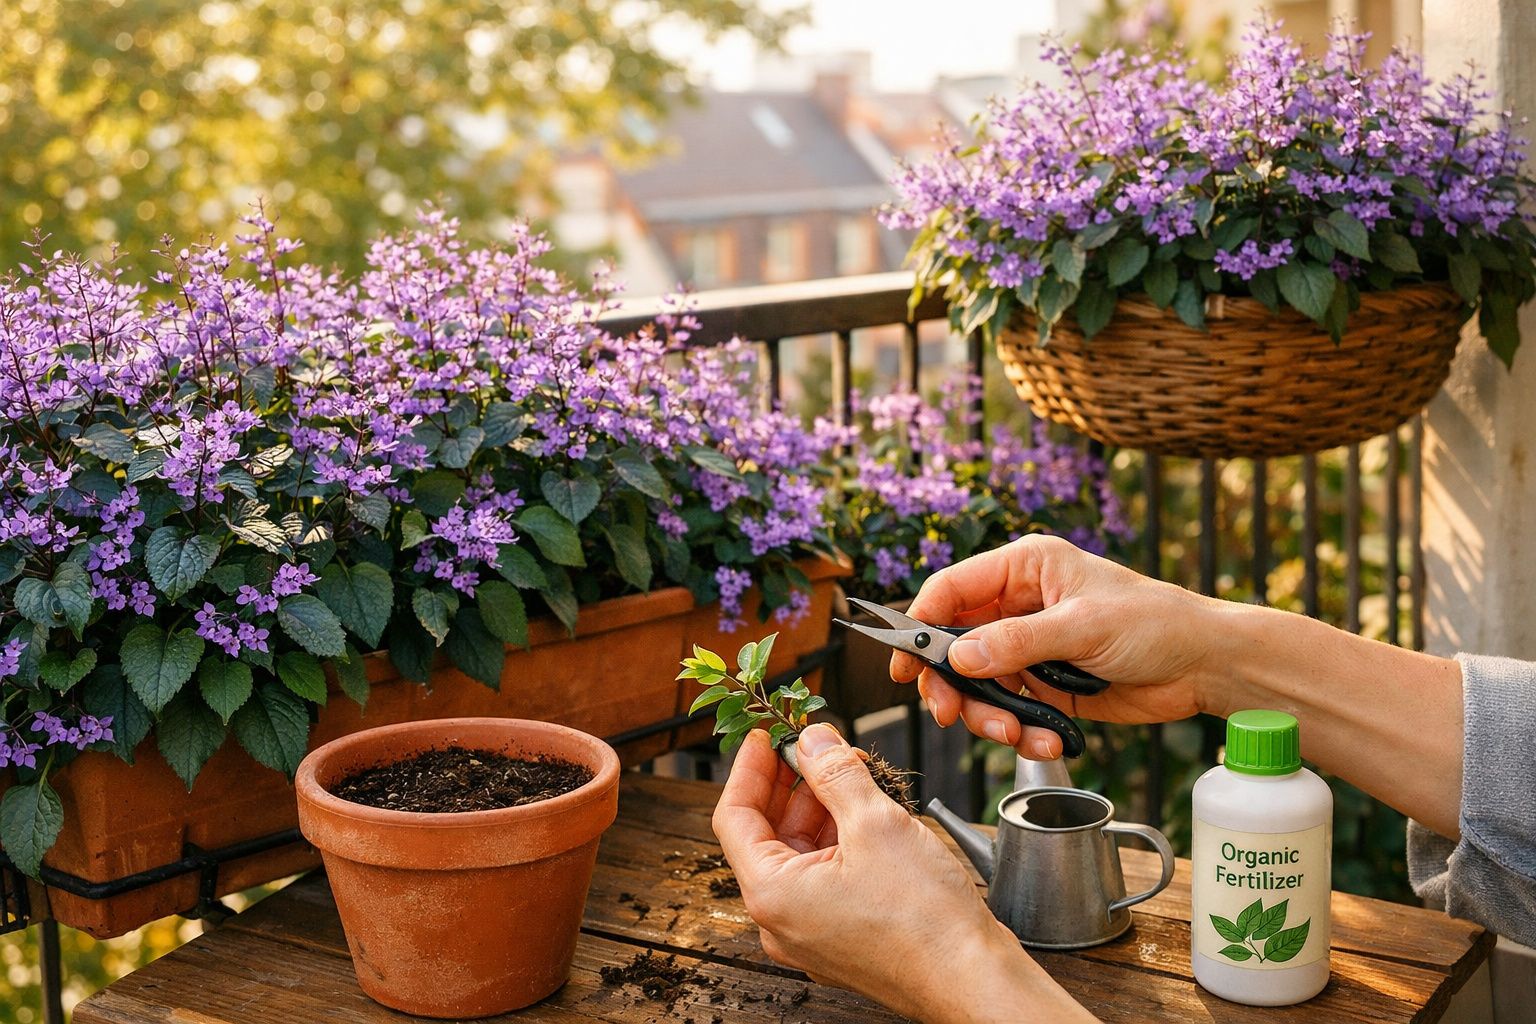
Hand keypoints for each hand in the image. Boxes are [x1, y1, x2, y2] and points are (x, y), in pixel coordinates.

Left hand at [712, 724, 1089, 1022]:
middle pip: (767, 834)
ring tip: (852, 773)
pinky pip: (824, 877)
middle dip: (793, 784)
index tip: (765, 734)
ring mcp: (810, 932)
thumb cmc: (926, 920)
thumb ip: (835, 773)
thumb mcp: (875, 823)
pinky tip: (866, 812)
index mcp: (772, 894)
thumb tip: (813, 741)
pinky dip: (838, 839)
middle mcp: (781, 921)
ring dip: (820, 809)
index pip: (735, 816)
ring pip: (800, 854)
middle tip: (818, 746)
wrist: (972, 980)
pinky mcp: (840, 937)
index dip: (750, 767)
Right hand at [892, 535, 1224, 759]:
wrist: (1204, 666)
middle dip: (953, 685)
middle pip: (953, 645)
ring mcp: (1028, 647)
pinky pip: (1008, 710)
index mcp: (1024, 568)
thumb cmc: (1155, 623)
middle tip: (953, 715)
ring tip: (1015, 735)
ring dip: (988, 716)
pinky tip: (1046, 742)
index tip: (905, 665)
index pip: (951, 589)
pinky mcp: (1042, 684)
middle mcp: (1017, 605)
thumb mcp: (1083, 627)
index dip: (920, 624)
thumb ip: (1017, 642)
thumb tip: (957, 658)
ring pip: (977, 684)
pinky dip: (1019, 732)